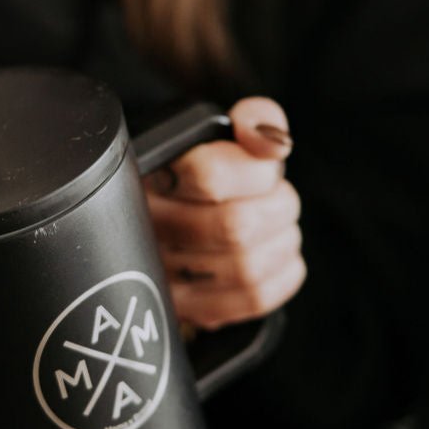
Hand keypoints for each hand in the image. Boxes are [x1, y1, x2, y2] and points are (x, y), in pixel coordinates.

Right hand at [144, 97, 305, 328]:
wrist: (165, 223)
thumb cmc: (202, 175)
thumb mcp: (223, 135)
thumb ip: (255, 119)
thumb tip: (274, 143)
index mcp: (150, 171)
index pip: (209, 174)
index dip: (257, 172)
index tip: (264, 169)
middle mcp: (145, 224)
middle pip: (235, 227)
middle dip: (279, 209)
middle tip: (279, 200)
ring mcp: (161, 274)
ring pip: (246, 268)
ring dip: (283, 242)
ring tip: (278, 227)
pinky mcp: (184, 309)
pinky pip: (252, 300)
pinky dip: (284, 275)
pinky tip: (277, 256)